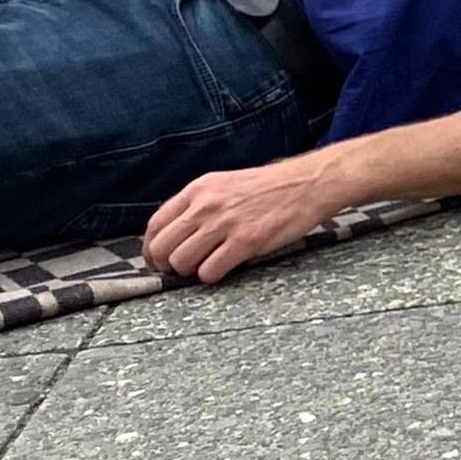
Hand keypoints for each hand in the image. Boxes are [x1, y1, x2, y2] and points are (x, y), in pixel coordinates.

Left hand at [143, 157, 344, 283]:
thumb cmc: (270, 186)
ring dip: (189, 272)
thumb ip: (199, 204)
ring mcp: (225, 224)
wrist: (309, 183)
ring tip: (205, 268)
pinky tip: (223, 269)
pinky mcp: (245, 241)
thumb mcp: (225, 183)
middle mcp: (206, 206)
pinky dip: (211, 276)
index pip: (155, 225)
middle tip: (179, 271)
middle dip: (166, 265)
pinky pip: (209, 271)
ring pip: (181, 261)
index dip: (151, 249)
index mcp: (198, 190)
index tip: (157, 260)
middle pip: (163, 247)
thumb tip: (176, 232)